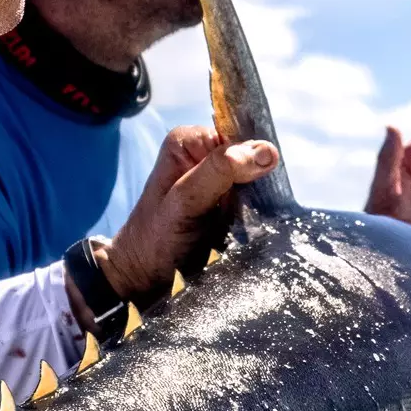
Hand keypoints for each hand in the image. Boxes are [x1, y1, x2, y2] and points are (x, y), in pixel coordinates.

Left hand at [92, 125, 277, 302]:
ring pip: (254, 179)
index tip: (247, 187)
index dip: (249, 158)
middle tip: (244, 208)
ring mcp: (215, 178)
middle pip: (249, 157)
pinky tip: (248, 225)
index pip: (237, 136)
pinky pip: (252, 199)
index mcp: (188, 141)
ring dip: (257, 199)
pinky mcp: (225, 201)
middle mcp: (202, 153)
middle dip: (255, 180)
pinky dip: (255, 212)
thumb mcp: (185, 201)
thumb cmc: (156, 237)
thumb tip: (265, 151)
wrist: (145, 273)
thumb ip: (219, 171)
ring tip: (244, 219)